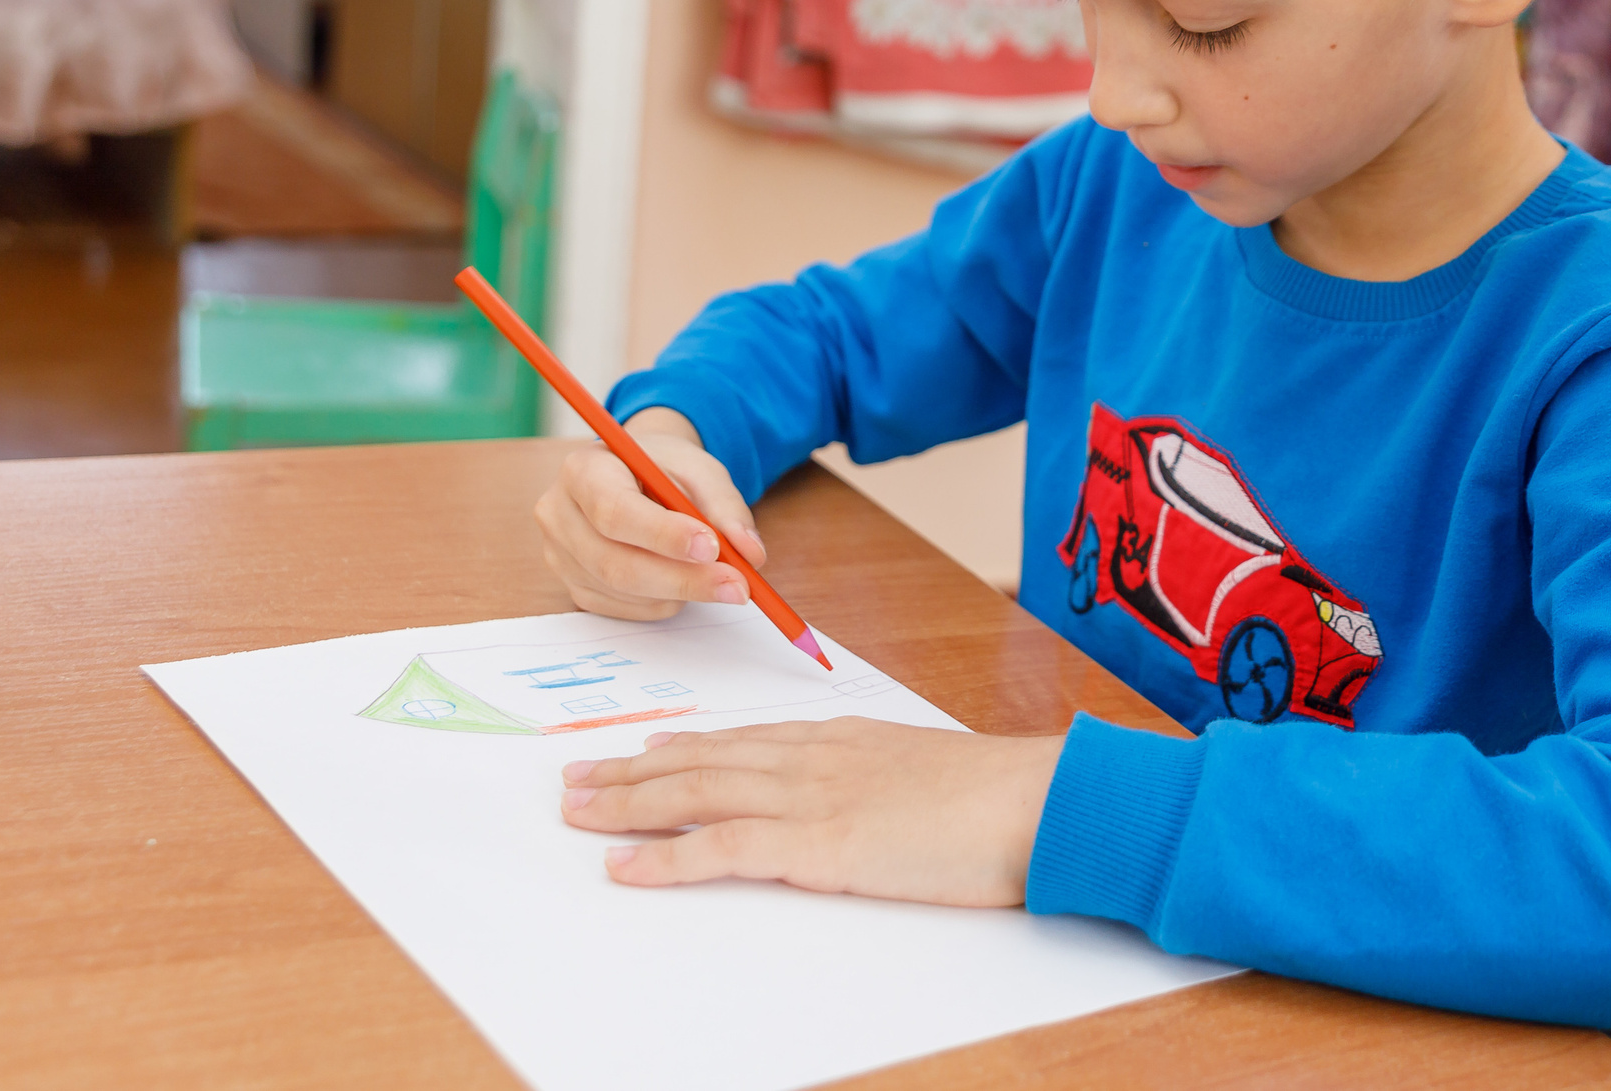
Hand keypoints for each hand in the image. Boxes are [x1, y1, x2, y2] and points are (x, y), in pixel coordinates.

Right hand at [533, 408, 767, 619]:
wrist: (635, 475)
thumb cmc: (664, 469)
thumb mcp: (701, 471)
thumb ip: (726, 507)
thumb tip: (750, 554)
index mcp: (583, 470)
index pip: (615, 511)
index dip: (663, 535)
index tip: (711, 547)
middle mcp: (558, 514)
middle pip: (615, 562)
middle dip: (683, 578)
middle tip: (737, 585)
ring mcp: (559, 556)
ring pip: (624, 591)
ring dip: (680, 591)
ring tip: (716, 573)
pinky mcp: (574, 587)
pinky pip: (625, 609)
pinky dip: (666, 602)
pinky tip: (682, 579)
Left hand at [559, 720, 1067, 905]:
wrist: (1033, 801)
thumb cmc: (996, 797)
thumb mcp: (924, 777)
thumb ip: (878, 782)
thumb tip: (860, 804)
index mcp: (840, 740)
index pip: (742, 741)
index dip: (682, 747)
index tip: (639, 750)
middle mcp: (813, 758)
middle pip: (702, 760)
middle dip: (632, 771)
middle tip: (577, 780)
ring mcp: (811, 797)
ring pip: (696, 794)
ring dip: (628, 805)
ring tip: (579, 813)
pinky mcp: (817, 843)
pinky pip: (723, 849)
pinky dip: (667, 859)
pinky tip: (626, 869)